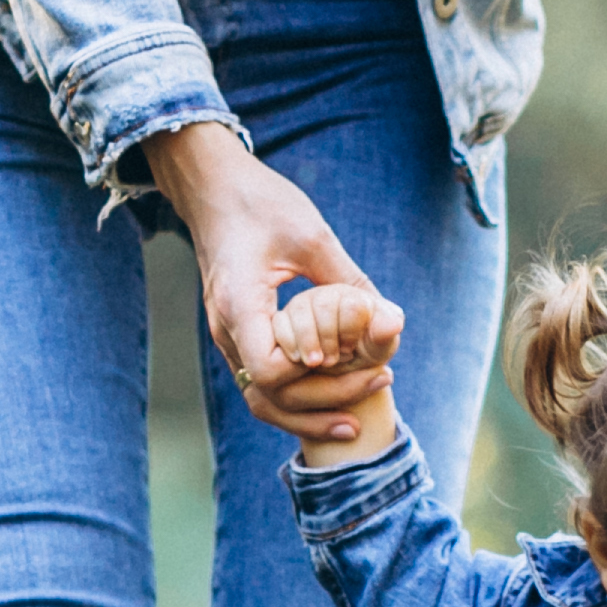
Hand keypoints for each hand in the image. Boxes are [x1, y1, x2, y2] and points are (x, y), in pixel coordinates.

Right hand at [143, 123, 401, 447]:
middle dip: (325, 404)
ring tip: (355, 418)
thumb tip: (393, 321)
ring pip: (261, 399)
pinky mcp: (237, 334)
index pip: (268, 371)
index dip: (310, 374)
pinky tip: (333, 393)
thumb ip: (350, 281)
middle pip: (268, 397)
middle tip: (381, 381)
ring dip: (308, 413)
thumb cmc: (259, 203)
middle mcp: (227, 329)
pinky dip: (296, 396)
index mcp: (239, 305)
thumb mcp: (312, 235)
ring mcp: (228, 336)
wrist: (213, 188)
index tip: (343, 356)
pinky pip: (262, 382)